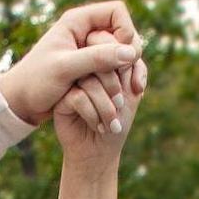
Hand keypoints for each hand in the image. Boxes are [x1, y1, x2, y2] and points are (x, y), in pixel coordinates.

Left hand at [0, 1, 142, 127]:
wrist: (21, 103)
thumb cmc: (36, 82)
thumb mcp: (66, 69)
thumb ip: (97, 59)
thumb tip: (130, 52)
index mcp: (78, 21)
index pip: (117, 11)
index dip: (127, 30)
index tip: (125, 54)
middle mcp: (86, 32)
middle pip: (123, 32)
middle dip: (130, 52)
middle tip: (131, 76)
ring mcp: (89, 50)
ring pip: (121, 52)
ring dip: (128, 68)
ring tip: (132, 89)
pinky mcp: (90, 68)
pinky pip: (114, 68)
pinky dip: (122, 79)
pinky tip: (127, 94)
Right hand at [55, 28, 147, 158]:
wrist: (99, 152)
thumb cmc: (117, 122)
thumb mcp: (132, 94)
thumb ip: (134, 68)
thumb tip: (128, 53)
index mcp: (105, 60)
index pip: (115, 47)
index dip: (127, 66)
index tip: (136, 90)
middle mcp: (87, 67)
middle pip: (101, 59)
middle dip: (115, 85)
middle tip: (121, 105)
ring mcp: (73, 81)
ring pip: (90, 79)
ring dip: (105, 105)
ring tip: (112, 123)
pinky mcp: (62, 98)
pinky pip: (78, 97)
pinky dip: (92, 114)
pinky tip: (97, 126)